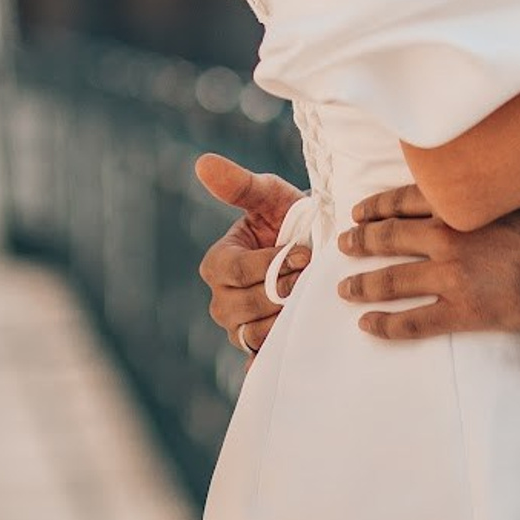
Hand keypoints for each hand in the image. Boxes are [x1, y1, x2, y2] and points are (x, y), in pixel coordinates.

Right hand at [195, 154, 308, 356]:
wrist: (316, 249)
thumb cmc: (288, 218)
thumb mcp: (269, 195)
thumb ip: (240, 184)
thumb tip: (203, 162)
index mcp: (216, 264)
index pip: (236, 272)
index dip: (272, 264)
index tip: (303, 252)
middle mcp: (220, 299)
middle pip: (244, 306)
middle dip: (281, 290)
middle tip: (309, 274)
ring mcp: (237, 327)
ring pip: (255, 332)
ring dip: (286, 316)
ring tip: (307, 297)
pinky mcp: (257, 348)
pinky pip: (261, 357)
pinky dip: (275, 354)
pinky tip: (295, 341)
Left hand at [334, 186, 519, 340]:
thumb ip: (490, 190)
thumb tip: (477, 183)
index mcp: (458, 205)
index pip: (404, 200)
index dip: (377, 206)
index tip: (360, 211)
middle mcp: (446, 237)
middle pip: (389, 237)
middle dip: (361, 241)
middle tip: (344, 245)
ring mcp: (450, 276)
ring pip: (391, 281)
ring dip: (363, 285)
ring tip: (345, 289)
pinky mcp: (461, 311)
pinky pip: (413, 322)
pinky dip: (385, 325)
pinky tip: (367, 325)